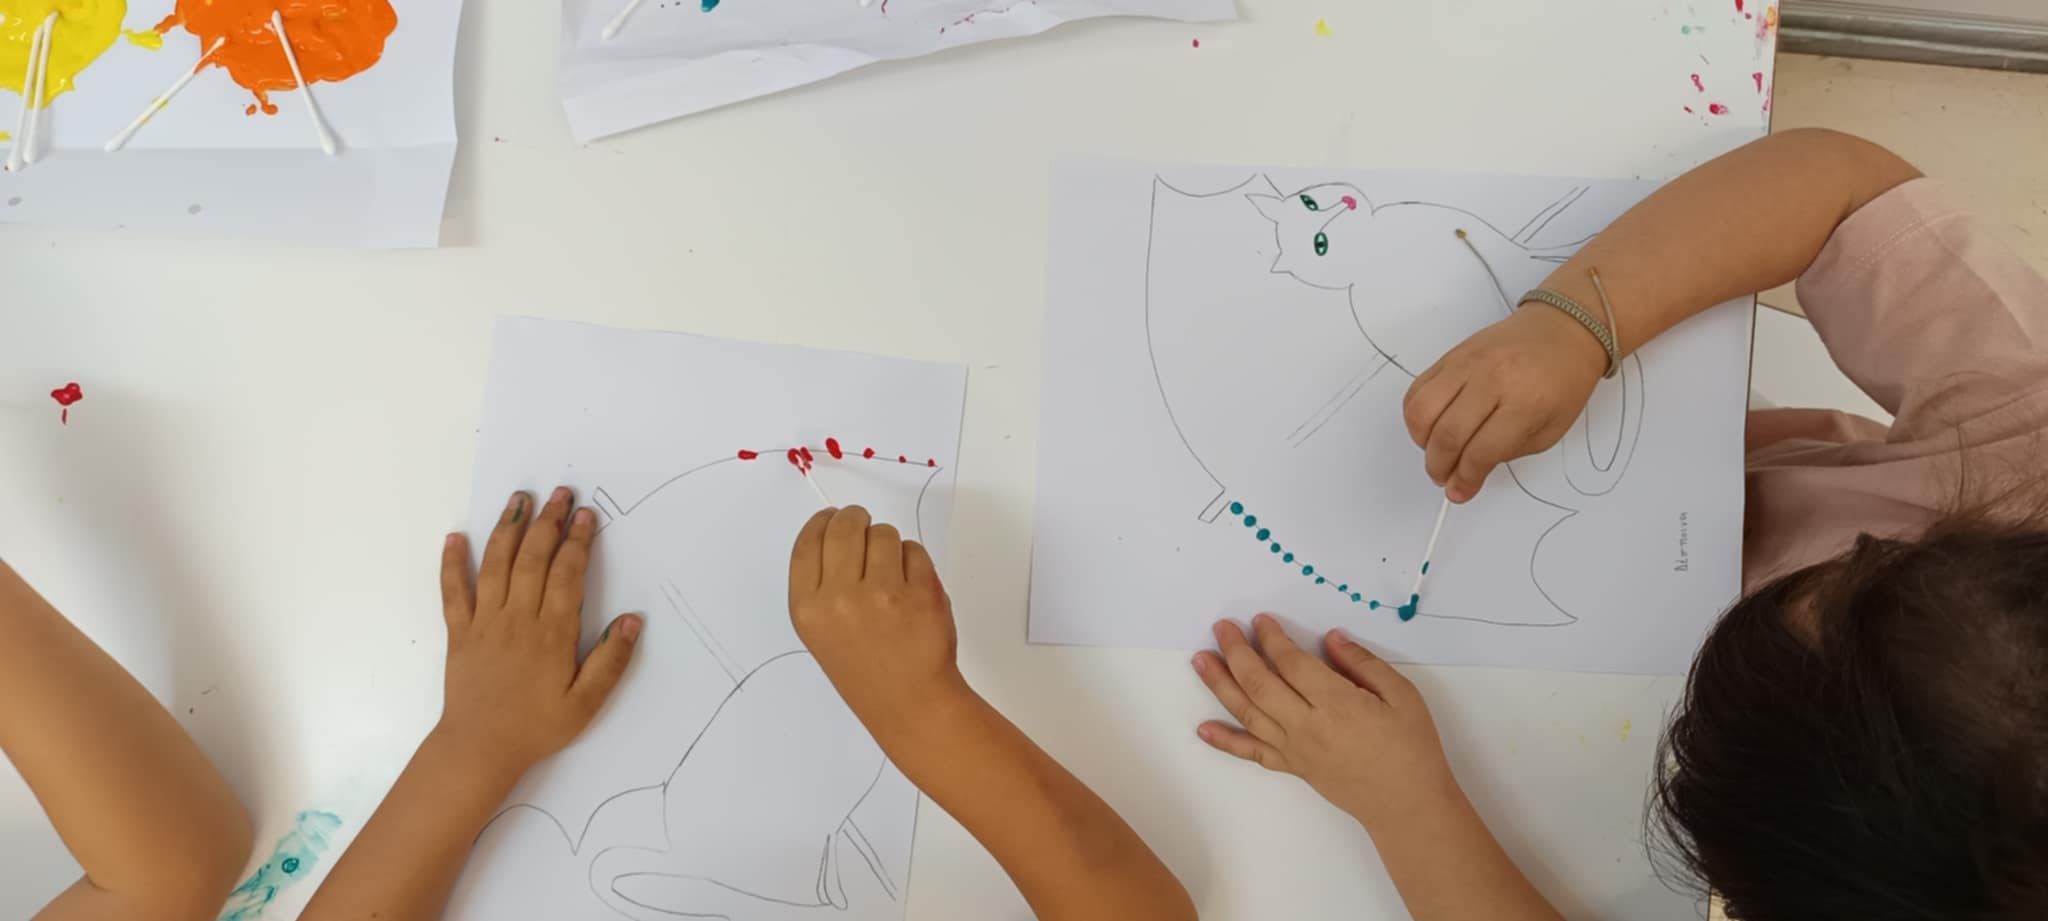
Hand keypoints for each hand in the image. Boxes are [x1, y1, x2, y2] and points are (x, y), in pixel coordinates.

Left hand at [436, 487, 641, 776]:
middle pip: (533, 558)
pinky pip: (453, 591)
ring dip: (508, 528)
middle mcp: (517, 618)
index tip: (587, 515)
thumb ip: (610, 660)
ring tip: (518, 498)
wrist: (479, 749)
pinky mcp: (459, 632)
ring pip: (496, 565)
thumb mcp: (586, 702)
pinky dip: (452, 563)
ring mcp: (484, 622)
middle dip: (548, 522)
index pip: (567, 575)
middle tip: (560, 493)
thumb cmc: (536, 727)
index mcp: (552, 633)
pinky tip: (455, 537)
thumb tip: (632, 620)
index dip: (579, 542)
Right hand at [787, 506, 965, 743]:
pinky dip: (915, 561)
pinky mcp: (920, 592)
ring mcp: (882, 594)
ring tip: (891, 575)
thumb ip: (822, 583)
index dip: (822, 522)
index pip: (808, 543)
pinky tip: (912, 589)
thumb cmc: (865, 668)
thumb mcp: (821, 630)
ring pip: (884, 534)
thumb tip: (836, 527)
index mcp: (808, 608)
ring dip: (889, 544)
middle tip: (865, 526)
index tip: (832, 517)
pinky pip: (914, 550)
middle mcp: (840, 598)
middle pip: (845, 527)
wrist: (910, 702)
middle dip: (856, 518)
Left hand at [1192, 615, 1458, 829]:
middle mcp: (1307, 726)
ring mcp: (1295, 749)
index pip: (1292, 663)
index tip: (1260, 620)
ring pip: (1248, 712)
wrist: (1406, 804)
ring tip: (1200, 660)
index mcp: (1336, 704)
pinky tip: (1203, 729)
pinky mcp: (1293, 767)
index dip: (1272, 638)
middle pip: (1260, 683)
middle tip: (1221, 628)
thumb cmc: (1411, 748)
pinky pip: (1252, 752)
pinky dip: (1225, 741)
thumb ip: (1363, 663)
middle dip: (1236, 652)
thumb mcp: (1402, 695)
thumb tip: (1331, 639)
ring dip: (1220, 685)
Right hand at [1402, 304, 1606, 501]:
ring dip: (1422, 442)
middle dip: (1439, 466)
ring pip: (1422, 411)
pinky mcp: (1451, 355)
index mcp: (1526, 403)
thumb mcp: (1549, 429)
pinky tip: (1431, 426)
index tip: (1459, 491)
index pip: (1481, 451)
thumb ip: (1505, 453)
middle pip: (1448, 434)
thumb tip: (1465, 475)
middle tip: (1443, 476)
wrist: (1562, 330)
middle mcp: (1493, 380)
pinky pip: (1417, 389)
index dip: (1465, 479)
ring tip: (1435, 450)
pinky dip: (1415, 415)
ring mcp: (1467, 364)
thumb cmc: (1562, 379)